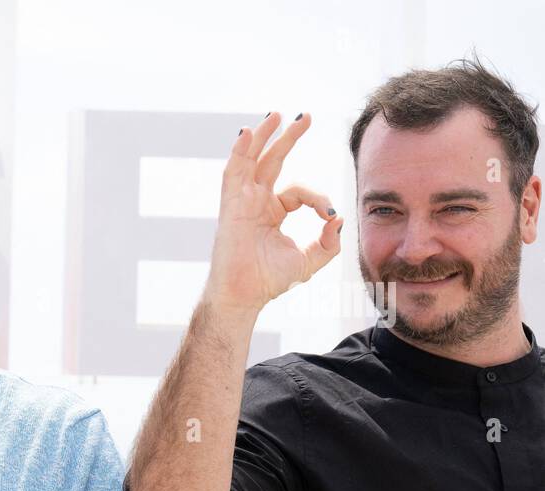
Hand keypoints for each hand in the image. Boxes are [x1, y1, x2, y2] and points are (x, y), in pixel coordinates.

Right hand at [203, 112, 342, 314]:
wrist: (245, 296)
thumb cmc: (270, 282)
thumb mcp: (310, 260)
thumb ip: (328, 242)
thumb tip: (338, 217)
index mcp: (271, 213)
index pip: (297, 191)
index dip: (317, 198)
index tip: (328, 216)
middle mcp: (255, 203)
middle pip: (271, 162)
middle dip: (288, 138)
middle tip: (306, 116)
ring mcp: (242, 202)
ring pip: (251, 160)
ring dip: (263, 136)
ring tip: (276, 114)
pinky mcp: (230, 206)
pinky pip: (233, 172)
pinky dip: (239, 151)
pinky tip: (247, 132)